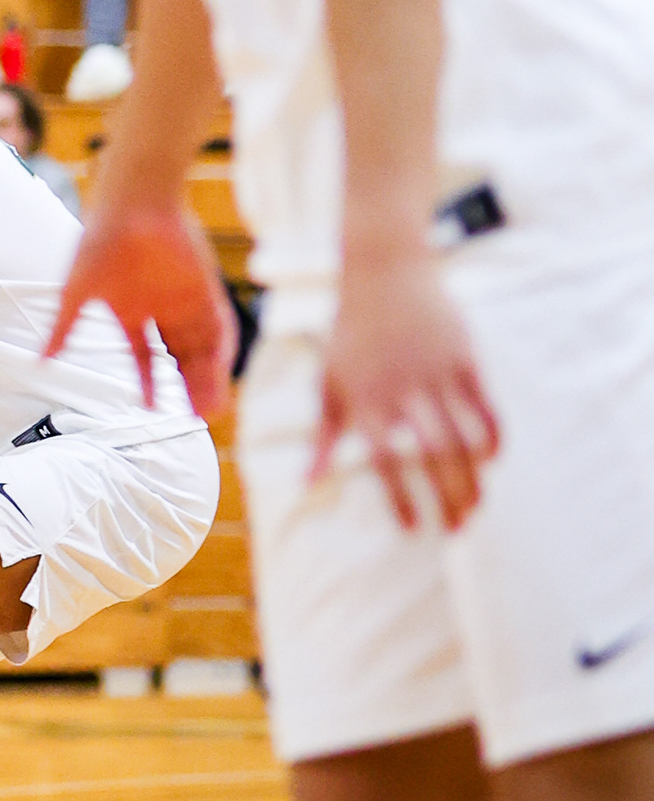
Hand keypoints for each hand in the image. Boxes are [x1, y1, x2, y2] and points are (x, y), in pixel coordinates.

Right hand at [47, 200, 235, 416]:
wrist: (133, 202)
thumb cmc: (99, 241)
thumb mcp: (75, 292)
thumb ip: (63, 329)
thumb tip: (40, 361)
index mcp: (131, 310)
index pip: (144, 356)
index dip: (149, 382)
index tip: (151, 408)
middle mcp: (160, 308)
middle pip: (179, 357)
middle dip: (185, 386)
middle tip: (193, 416)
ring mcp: (185, 298)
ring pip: (200, 347)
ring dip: (206, 376)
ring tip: (209, 407)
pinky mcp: (205, 286)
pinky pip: (220, 325)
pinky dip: (223, 350)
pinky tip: (221, 373)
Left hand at [312, 253, 497, 531]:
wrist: (383, 270)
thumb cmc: (349, 333)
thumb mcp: (329, 381)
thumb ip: (322, 437)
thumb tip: (306, 484)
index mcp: (366, 399)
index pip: (386, 461)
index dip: (400, 499)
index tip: (413, 530)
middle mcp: (404, 389)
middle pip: (434, 456)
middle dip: (449, 499)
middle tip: (457, 531)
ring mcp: (437, 373)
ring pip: (465, 437)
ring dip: (475, 478)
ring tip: (476, 506)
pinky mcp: (464, 357)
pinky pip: (486, 407)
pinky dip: (493, 438)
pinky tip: (492, 461)